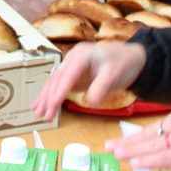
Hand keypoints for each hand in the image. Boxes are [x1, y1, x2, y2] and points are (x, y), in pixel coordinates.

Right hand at [31, 41, 145, 121]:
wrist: (132, 59)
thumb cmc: (124, 64)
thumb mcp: (115, 74)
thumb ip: (102, 87)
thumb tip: (89, 101)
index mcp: (82, 55)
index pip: (67, 75)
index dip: (59, 91)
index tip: (52, 105)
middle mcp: (73, 58)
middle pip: (57, 78)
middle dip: (49, 97)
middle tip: (43, 115)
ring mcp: (72, 66)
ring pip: (55, 82)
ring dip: (46, 97)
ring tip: (38, 113)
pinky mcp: (74, 75)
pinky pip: (60, 85)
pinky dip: (51, 95)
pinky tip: (42, 105)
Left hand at [105, 86, 170, 167]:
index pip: (162, 125)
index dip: (145, 134)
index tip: (130, 138)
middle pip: (150, 133)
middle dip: (129, 141)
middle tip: (110, 146)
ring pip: (153, 144)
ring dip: (132, 151)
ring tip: (114, 154)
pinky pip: (166, 156)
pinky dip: (149, 160)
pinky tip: (134, 163)